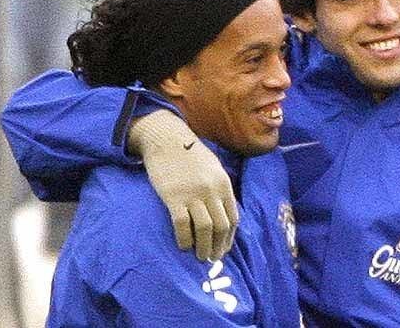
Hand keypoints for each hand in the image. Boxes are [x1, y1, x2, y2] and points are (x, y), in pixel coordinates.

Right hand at [129, 110, 238, 260]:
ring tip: (200, 257)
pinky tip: (183, 245)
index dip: (229, 237)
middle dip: (218, 247)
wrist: (167, 139)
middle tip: (212, 258)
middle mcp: (211, 190)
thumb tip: (223, 212)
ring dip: (203, 247)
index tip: (224, 249)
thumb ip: (219, 188)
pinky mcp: (173, 197)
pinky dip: (184, 239)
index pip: (232, 217)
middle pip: (221, 226)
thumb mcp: (213, 167)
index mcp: (223, 184)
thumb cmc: (189, 154)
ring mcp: (193, 194)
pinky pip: (182, 225)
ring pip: (205, 229)